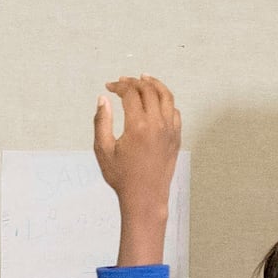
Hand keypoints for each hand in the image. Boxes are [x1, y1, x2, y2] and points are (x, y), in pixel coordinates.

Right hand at [92, 74, 183, 213]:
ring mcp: (170, 130)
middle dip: (134, 82)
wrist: (145, 198)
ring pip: (166, 96)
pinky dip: (166, 101)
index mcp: (138, 126)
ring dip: (154, 84)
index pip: (130, 94)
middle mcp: (157, 124)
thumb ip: (101, 121)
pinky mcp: (176, 137)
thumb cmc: (122, 177)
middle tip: (123, 81)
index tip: (109, 86)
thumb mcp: (103, 150)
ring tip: (145, 79)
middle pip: (149, 90)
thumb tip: (103, 99)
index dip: (119, 86)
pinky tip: (157, 101)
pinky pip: (175, 111)